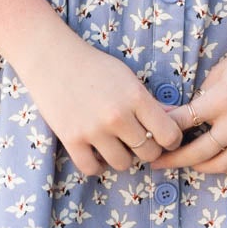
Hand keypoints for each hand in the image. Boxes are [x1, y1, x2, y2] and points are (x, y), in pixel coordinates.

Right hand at [14, 30, 185, 176]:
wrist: (52, 58)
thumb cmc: (94, 66)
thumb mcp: (127, 77)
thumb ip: (151, 102)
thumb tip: (174, 119)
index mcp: (136, 97)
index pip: (169, 135)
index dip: (170, 140)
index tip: (163, 138)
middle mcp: (117, 116)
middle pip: (148, 152)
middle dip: (146, 148)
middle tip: (136, 140)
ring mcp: (93, 130)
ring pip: (123, 164)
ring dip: (122, 157)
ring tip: (115, 145)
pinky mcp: (71, 139)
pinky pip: (92, 168)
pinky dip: (97, 164)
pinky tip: (97, 152)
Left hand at [146, 27, 226, 176]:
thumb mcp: (219, 72)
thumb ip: (201, 98)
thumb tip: (178, 117)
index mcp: (221, 100)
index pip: (182, 124)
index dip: (162, 132)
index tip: (149, 137)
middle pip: (198, 153)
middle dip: (173, 160)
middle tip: (157, 162)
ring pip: (222, 165)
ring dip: (200, 168)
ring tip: (188, 164)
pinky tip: (219, 164)